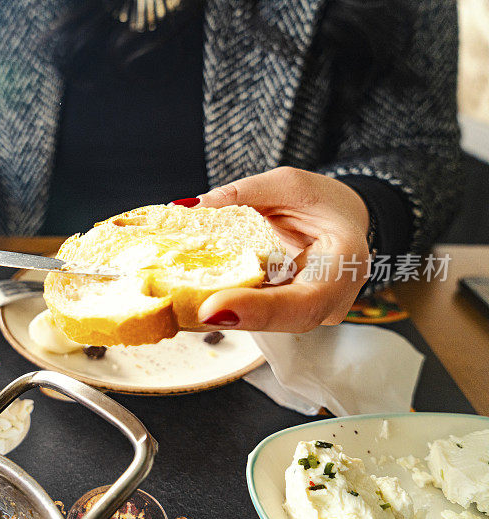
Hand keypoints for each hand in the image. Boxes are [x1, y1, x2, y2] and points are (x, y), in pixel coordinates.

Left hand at [193, 167, 370, 331]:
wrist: (344, 220)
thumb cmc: (323, 201)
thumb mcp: (287, 184)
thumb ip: (240, 195)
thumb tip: (189, 207)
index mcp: (345, 262)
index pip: (305, 300)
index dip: (259, 310)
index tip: (212, 308)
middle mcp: (333, 299)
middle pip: (283, 319)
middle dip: (237, 317)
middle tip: (193, 312)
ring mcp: (312, 311)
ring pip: (269, 323)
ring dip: (227, 314)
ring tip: (184, 305)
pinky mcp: (290, 313)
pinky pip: (261, 314)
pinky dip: (230, 306)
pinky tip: (197, 298)